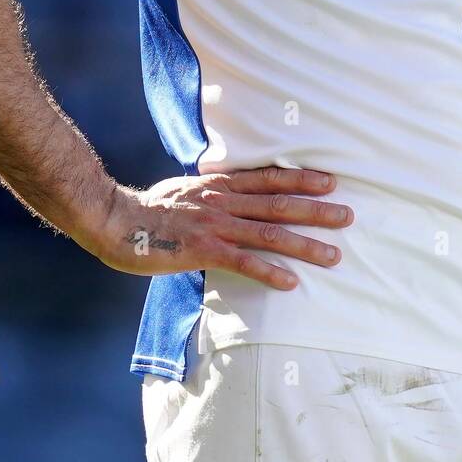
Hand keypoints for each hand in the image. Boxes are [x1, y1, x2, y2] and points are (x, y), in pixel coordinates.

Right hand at [98, 166, 352, 288]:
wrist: (114, 219)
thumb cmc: (147, 210)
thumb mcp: (184, 190)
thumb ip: (210, 193)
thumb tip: (226, 191)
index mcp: (219, 185)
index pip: (269, 178)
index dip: (302, 178)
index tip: (331, 180)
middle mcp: (223, 201)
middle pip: (279, 204)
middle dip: (317, 210)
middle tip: (348, 215)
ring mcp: (215, 225)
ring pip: (269, 233)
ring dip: (304, 244)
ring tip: (333, 254)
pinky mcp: (203, 250)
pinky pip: (242, 262)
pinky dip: (269, 272)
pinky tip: (291, 283)